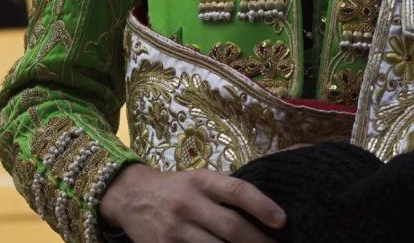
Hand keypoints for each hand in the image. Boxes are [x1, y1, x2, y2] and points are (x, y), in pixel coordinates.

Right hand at [99, 163, 285, 242]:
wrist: (131, 197)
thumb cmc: (177, 188)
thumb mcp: (200, 178)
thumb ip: (227, 189)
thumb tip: (266, 196)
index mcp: (202, 181)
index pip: (237, 191)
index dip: (262, 205)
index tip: (282, 220)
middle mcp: (190, 204)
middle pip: (231, 226)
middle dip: (258, 241)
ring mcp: (176, 231)